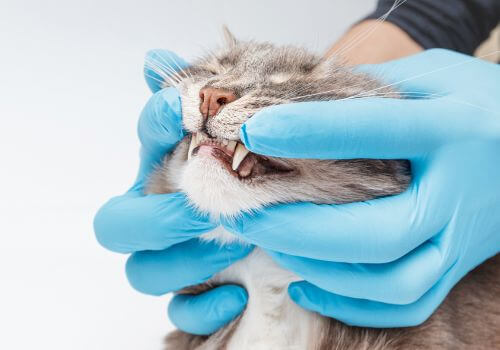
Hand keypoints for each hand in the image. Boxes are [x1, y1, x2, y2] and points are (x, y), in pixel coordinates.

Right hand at [94, 49, 251, 334]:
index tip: (189, 112)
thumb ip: (201, 99)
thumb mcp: (236, 134)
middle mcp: (157, 214)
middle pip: (115, 225)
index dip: (157, 124)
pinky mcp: (195, 293)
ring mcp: (171, 258)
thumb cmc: (252, 170)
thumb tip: (154, 59)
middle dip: (158, 217)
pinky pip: (180, 314)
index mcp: (167, 164)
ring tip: (234, 247)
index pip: (144, 140)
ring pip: (142, 273)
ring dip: (184, 262)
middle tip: (205, 208)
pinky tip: (238, 295)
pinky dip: (204, 308)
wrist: (281, 213)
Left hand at [222, 49, 499, 326]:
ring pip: (389, 281)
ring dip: (317, 268)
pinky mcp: (456, 265)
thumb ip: (374, 87)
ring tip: (268, 241)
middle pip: (375, 232)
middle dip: (297, 227)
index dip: (306, 131)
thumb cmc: (481, 102)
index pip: (372, 130)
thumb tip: (301, 100)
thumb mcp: (436, 76)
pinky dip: (348, 304)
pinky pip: (406, 305)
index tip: (252, 131)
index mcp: (452, 130)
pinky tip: (303, 284)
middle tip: (243, 209)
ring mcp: (461, 240)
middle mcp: (458, 195)